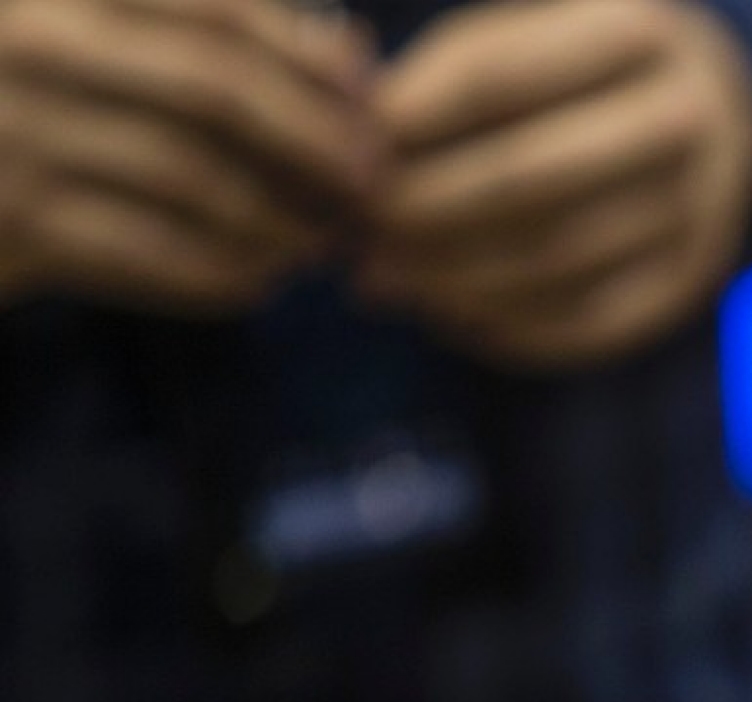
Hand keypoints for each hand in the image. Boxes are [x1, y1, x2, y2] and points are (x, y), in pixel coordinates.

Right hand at [0, 0, 378, 310]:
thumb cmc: (23, 105)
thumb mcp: (86, 41)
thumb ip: (199, 32)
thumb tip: (345, 44)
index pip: (212, 8)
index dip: (304, 54)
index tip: (368, 95)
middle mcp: (31, 45)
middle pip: (216, 89)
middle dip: (314, 139)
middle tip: (372, 180)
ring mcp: (16, 136)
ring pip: (194, 180)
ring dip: (278, 220)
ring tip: (319, 241)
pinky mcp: (15, 227)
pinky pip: (152, 255)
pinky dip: (221, 273)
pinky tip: (258, 281)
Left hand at [358, 0, 751, 369]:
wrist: (716, 115)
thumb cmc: (578, 69)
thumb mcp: (522, 32)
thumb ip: (436, 73)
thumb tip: (349, 132)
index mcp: (637, 31)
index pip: (497, 80)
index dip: (407, 120)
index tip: (342, 148)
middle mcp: (683, 120)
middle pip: (525, 179)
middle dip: (422, 210)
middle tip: (358, 228)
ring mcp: (697, 208)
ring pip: (552, 259)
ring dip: (451, 278)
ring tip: (384, 277)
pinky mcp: (690, 279)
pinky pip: (586, 320)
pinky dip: (504, 324)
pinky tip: (448, 312)